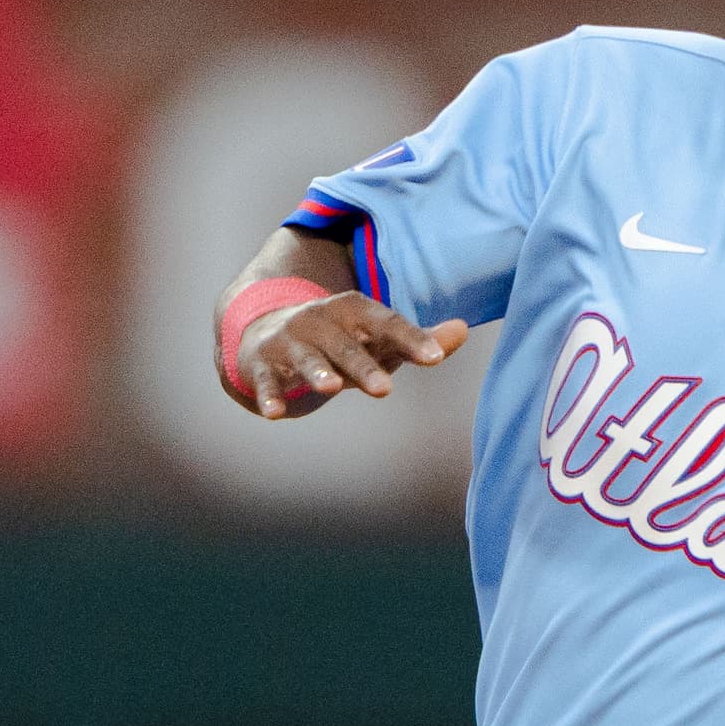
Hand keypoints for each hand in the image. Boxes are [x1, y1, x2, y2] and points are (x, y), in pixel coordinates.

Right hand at [237, 294, 466, 418]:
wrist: (265, 332)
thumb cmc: (337, 342)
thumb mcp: (375, 339)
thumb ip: (416, 339)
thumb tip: (463, 330)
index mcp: (352, 311)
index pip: (386, 323)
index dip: (410, 339)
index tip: (434, 359)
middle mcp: (320, 321)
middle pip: (346, 345)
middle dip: (363, 365)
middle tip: (384, 389)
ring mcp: (289, 341)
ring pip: (307, 358)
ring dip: (318, 372)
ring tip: (332, 389)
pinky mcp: (261, 364)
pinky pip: (266, 381)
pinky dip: (268, 396)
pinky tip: (273, 414)